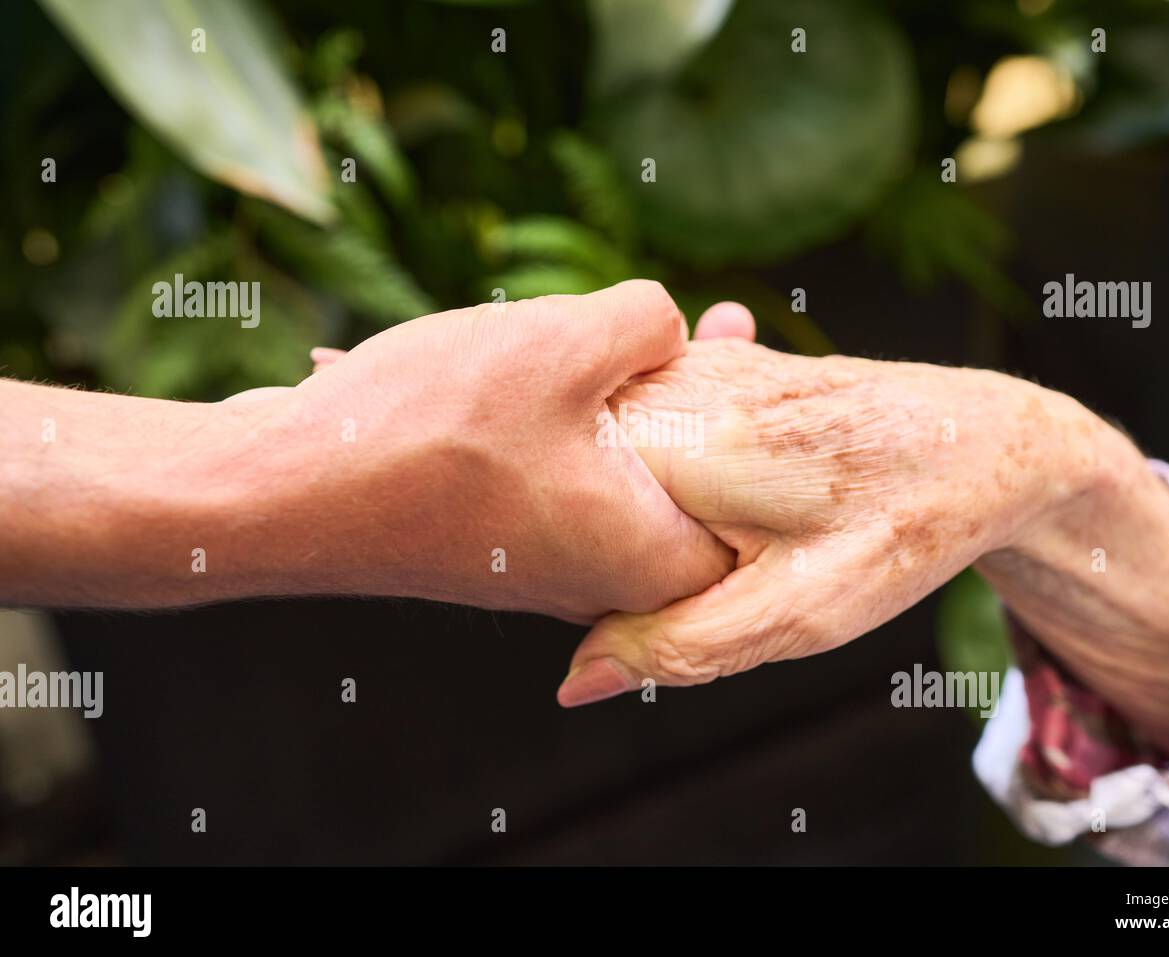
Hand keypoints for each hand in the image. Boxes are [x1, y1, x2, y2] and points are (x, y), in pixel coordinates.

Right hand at [249, 280, 742, 620]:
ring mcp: (544, 567)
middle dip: (707, 400)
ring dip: (633, 404)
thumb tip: (670, 323)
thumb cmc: (429, 431)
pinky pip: (563, 478)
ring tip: (648, 331)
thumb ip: (648, 322)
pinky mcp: (495, 543)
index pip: (757, 515)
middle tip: (724, 327)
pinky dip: (574, 422)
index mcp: (644, 557)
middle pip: (690, 488)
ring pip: (621, 478)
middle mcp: (601, 581)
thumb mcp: (564, 343)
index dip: (768, 424)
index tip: (764, 353)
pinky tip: (548, 360)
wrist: (282, 492)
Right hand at [557, 335, 1168, 754]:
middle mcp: (671, 383)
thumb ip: (676, 645)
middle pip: (572, 472)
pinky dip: (662, 471)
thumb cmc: (900, 528)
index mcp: (674, 439)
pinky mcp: (716, 366)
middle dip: (606, 534)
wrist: (986, 445)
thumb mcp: (797, 613)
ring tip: (731, 536)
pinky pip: (649, 423)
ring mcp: (693, 366)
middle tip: (703, 570)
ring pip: (607, 449)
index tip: (639, 597)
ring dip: (633, 502)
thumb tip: (575, 683)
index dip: (577, 565)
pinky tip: (732, 500)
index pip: (552, 498)